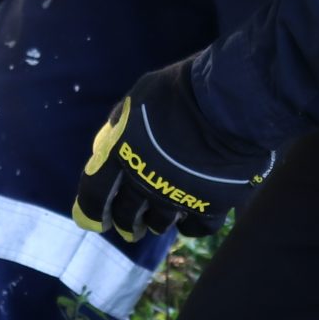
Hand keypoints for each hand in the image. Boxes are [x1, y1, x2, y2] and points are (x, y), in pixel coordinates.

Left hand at [72, 61, 274, 242]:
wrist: (227, 104)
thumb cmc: (180, 91)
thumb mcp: (139, 98)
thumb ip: (123, 123)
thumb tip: (111, 138)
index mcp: (121, 155)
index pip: (94, 195)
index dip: (91, 212)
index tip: (96, 222)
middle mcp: (144, 182)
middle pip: (126, 214)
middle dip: (126, 222)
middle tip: (129, 227)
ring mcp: (177, 196)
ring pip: (159, 223)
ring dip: (155, 223)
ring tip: (157, 222)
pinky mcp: (210, 204)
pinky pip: (196, 228)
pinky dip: (191, 225)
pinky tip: (190, 218)